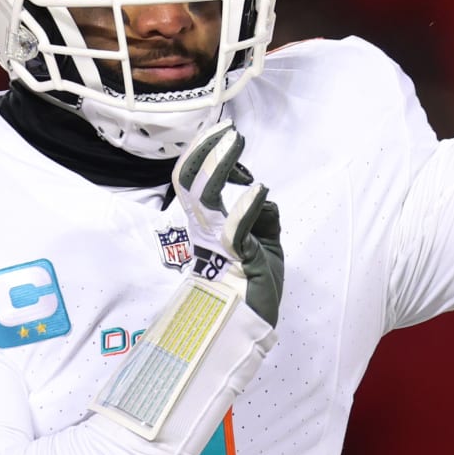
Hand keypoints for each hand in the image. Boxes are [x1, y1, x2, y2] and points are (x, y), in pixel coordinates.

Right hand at [172, 122, 283, 324]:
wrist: (248, 324)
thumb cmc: (252, 284)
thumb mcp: (262, 242)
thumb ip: (260, 216)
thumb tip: (261, 195)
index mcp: (208, 225)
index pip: (193, 182)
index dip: (204, 154)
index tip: (223, 133)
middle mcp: (205, 230)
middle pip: (191, 182)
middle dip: (208, 151)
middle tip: (229, 130)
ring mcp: (216, 242)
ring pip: (206, 198)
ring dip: (220, 167)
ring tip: (236, 143)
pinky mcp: (234, 258)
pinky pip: (235, 228)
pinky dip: (246, 207)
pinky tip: (259, 190)